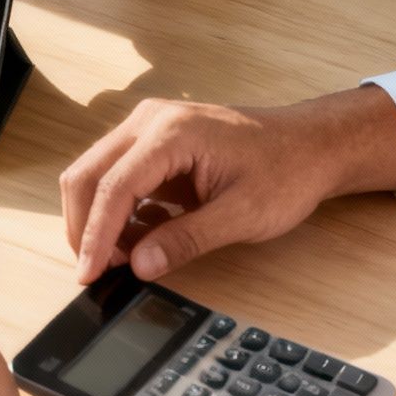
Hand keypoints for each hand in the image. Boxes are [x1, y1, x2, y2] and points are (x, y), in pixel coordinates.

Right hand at [59, 88, 395, 284]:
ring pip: (94, 176)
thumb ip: (187, 240)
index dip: (96, 235)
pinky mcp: (151, 144)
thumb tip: (140, 265)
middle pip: (87, 175)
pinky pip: (115, 178)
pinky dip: (116, 212)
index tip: (90, 273)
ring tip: (123, 259)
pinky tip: (143, 237)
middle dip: (85, 228)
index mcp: (172, 132)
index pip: (114, 186)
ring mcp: (148, 129)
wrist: (310, 145)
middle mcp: (150, 122)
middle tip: (98, 271)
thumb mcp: (243, 215)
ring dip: (98, 221)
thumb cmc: (286, 170)